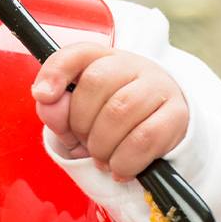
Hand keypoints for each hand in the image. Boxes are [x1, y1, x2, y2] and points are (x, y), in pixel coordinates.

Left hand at [32, 44, 188, 181]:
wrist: (163, 132)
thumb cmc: (114, 121)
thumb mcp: (80, 115)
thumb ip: (57, 108)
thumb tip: (47, 101)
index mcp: (104, 59)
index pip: (77, 53)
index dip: (56, 71)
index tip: (43, 95)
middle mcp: (133, 65)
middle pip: (96, 81)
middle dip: (81, 122)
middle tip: (85, 142)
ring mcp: (158, 86)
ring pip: (120, 110)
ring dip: (102, 145)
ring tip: (102, 158)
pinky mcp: (177, 115)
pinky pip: (144, 138)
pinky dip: (125, 161)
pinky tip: (121, 168)